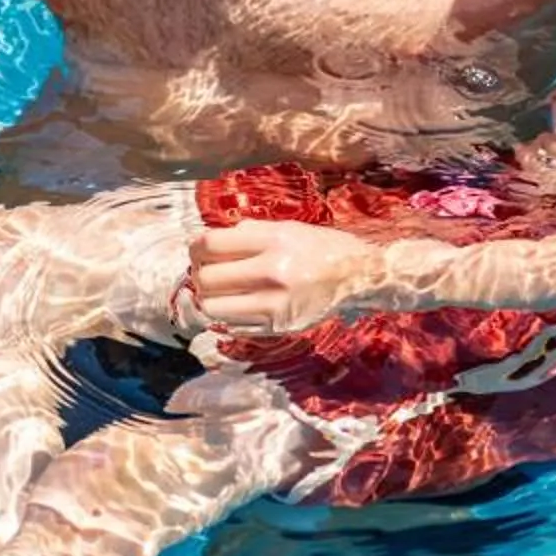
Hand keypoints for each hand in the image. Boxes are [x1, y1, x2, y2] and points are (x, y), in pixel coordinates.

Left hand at [184, 220, 382, 334]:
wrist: (360, 277)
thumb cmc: (323, 248)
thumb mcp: (288, 228)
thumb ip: (249, 232)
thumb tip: (210, 241)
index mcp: (273, 242)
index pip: (211, 245)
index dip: (195, 248)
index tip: (197, 250)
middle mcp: (272, 273)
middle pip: (207, 279)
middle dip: (198, 275)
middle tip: (205, 272)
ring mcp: (275, 304)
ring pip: (214, 308)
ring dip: (208, 299)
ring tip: (218, 291)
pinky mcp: (279, 327)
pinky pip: (233, 326)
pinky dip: (227, 315)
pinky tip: (237, 305)